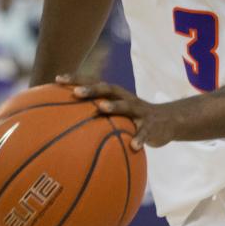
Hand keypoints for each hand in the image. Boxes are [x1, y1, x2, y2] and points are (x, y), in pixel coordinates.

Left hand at [56, 74, 175, 149]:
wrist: (167, 121)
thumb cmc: (132, 120)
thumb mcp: (116, 115)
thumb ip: (96, 116)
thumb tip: (66, 128)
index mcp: (114, 95)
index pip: (93, 83)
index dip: (76, 79)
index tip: (57, 79)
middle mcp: (125, 98)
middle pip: (107, 89)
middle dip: (91, 89)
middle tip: (75, 92)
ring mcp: (139, 111)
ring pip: (126, 106)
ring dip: (114, 106)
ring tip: (101, 108)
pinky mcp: (152, 125)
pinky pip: (145, 132)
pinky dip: (139, 138)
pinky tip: (133, 146)